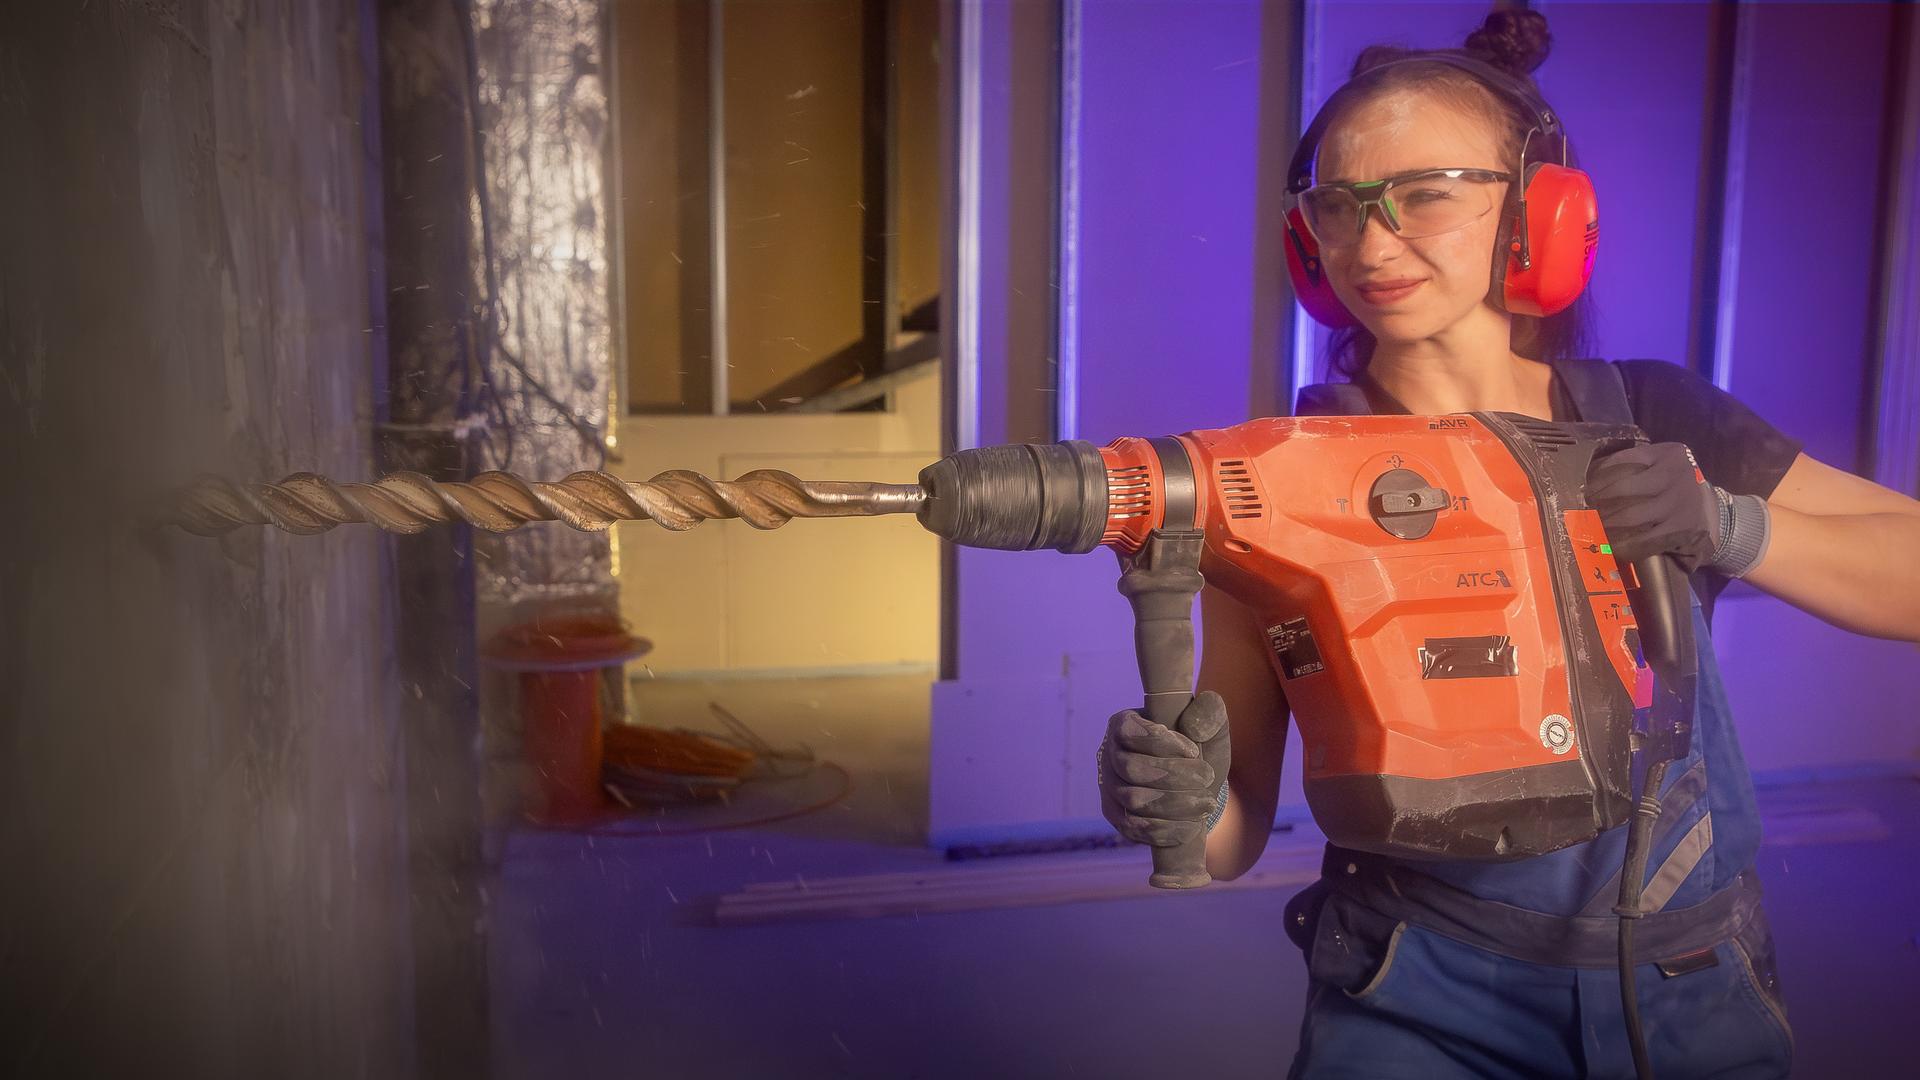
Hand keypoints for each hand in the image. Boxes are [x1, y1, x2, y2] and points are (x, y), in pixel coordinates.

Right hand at [1097, 690, 1229, 846]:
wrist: (1194, 788)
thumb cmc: (1197, 750)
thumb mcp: (1210, 727)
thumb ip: (1210, 713)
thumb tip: (1194, 726)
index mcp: (1124, 724)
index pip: (1129, 732)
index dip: (1160, 743)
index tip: (1193, 751)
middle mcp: (1109, 755)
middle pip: (1130, 768)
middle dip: (1173, 776)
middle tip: (1207, 778)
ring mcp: (1109, 788)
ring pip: (1132, 800)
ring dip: (1173, 804)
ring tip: (1206, 803)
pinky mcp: (1116, 817)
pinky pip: (1132, 828)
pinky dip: (1165, 830)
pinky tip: (1191, 827)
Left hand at [1587, 442, 1721, 573]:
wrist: (1711, 511)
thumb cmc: (1673, 486)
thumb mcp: (1660, 464)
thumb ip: (1633, 465)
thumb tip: (1588, 477)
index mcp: (1666, 454)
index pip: (1620, 461)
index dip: (1596, 478)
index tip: (1581, 490)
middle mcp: (1674, 474)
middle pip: (1622, 488)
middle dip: (1597, 501)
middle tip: (1581, 511)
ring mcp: (1679, 502)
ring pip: (1631, 515)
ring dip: (1605, 524)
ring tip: (1591, 528)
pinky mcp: (1681, 529)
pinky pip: (1644, 540)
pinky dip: (1623, 545)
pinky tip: (1611, 546)